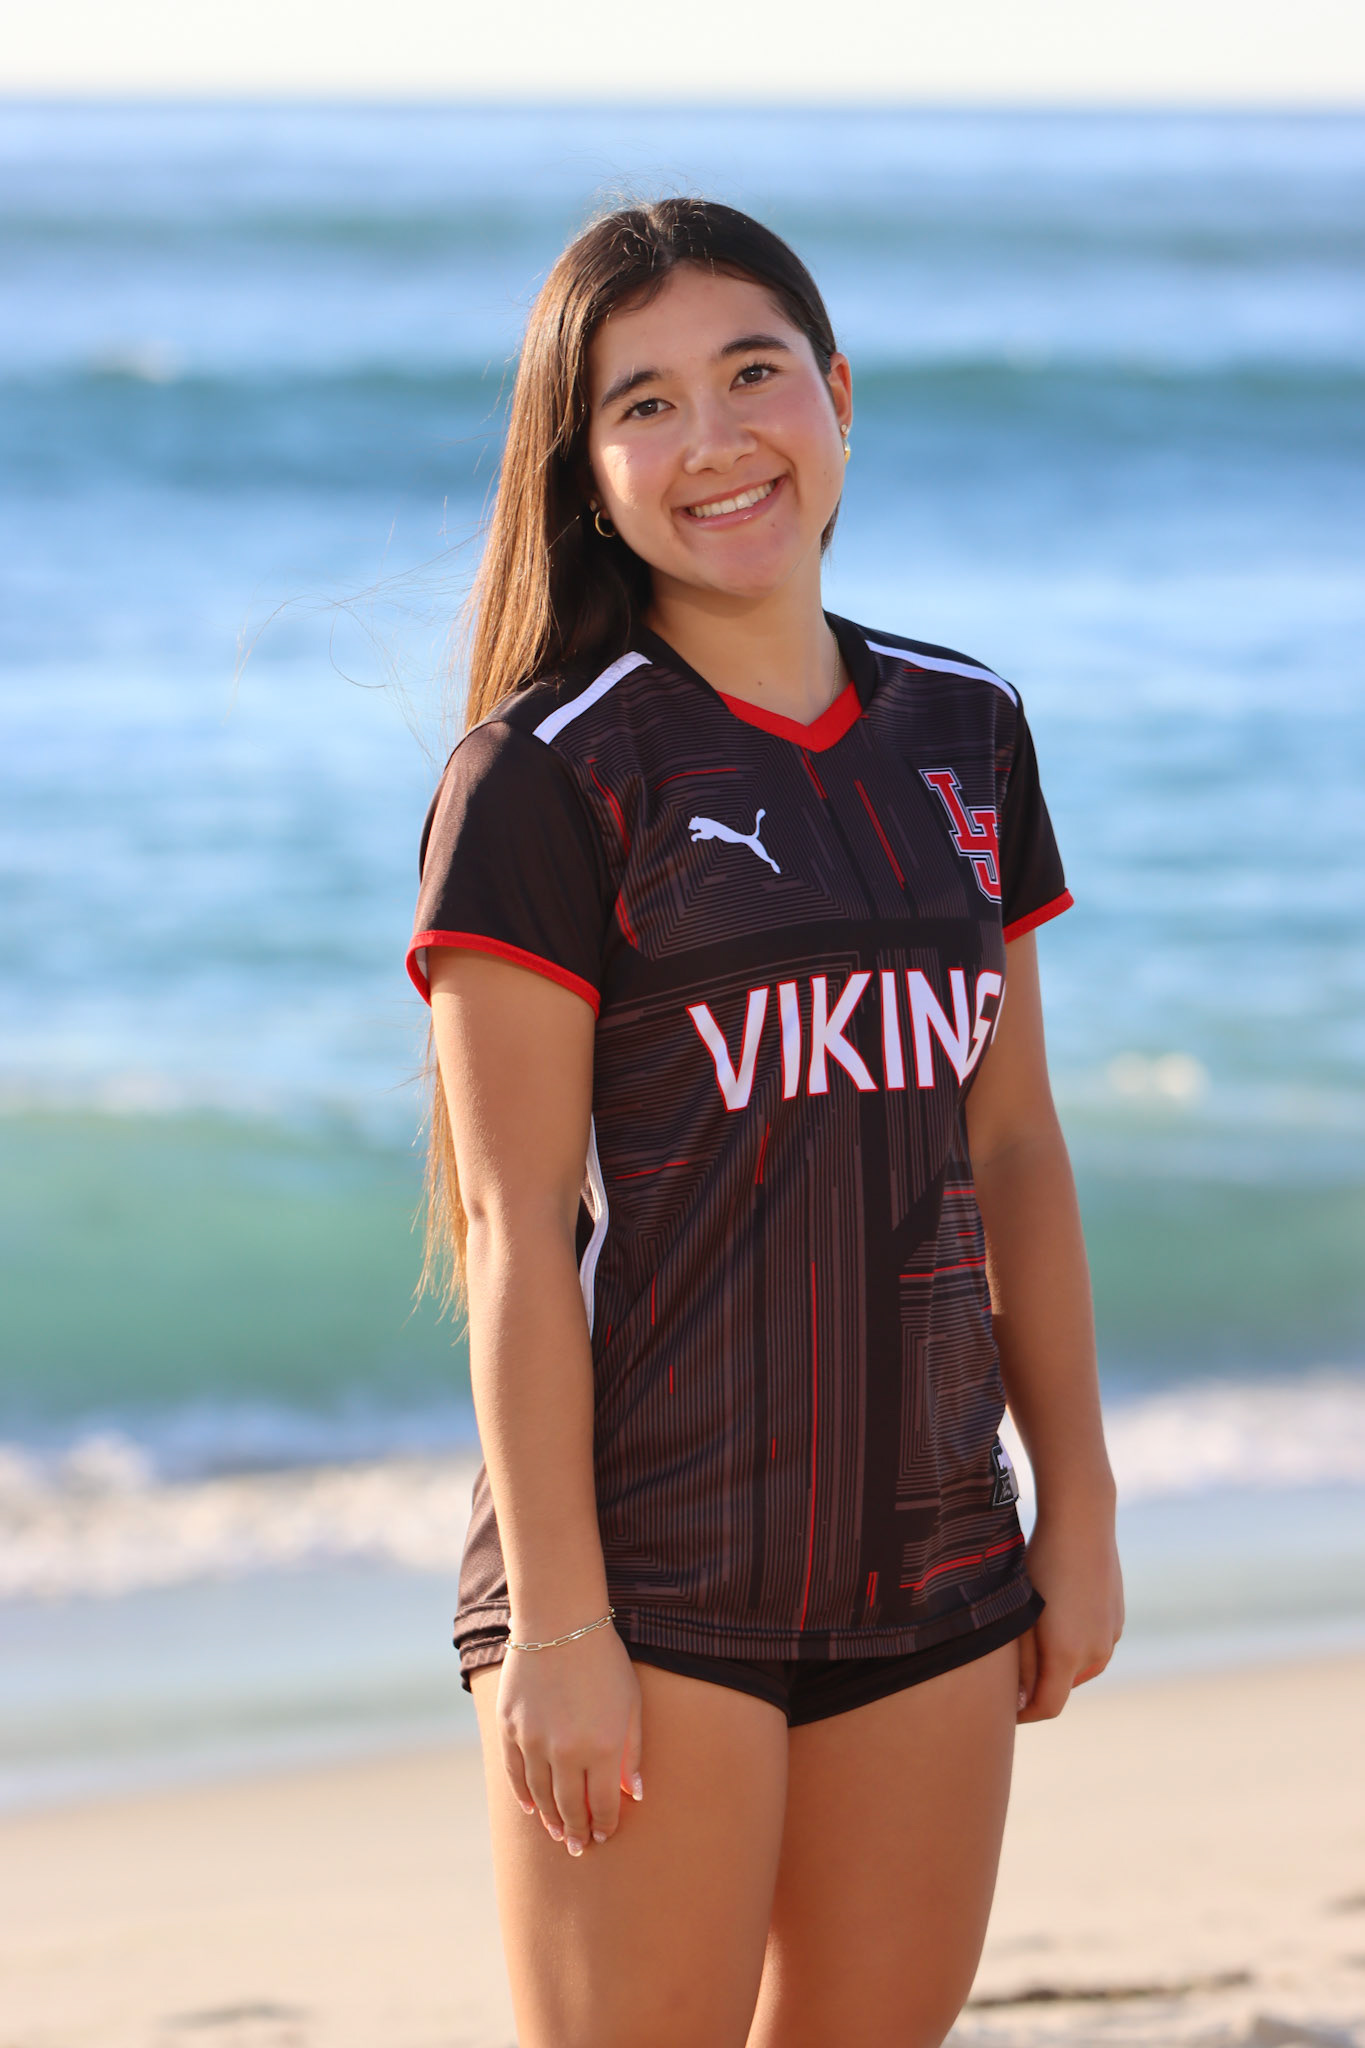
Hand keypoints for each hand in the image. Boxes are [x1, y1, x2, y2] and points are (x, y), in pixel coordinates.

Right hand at [496, 1622, 643, 1855]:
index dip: (604, 1824)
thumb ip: (632, 1752)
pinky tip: (530, 1807)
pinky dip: (522, 1794)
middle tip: (579, 1846)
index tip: (604, 1834)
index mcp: (601, 1748)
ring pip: (540, 1795)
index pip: (602, 1804)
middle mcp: (565, 1751)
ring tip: (558, 1833)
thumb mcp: (630, 1704)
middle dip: (576, 1831)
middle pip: (569, 1807)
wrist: (559, 1623)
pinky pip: (514, 1773)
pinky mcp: (509, 1727)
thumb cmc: (603, 1661)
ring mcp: (533, 1740)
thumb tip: (634, 1793)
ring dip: (549, 1818)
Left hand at [1016, 1495, 1123, 1722]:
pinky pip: (1094, 1646)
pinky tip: (1058, 1617)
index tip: (1005, 1709)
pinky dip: (1076, 1645)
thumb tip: (1021, 1696)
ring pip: (1081, 1668)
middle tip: (1011, 1672)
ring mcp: (1111, 1636)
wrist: (1081, 1522)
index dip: (1024, 1714)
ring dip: (1059, 1666)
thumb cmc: (1040, 1564)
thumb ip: (1022, 1661)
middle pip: (1063, 1688)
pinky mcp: (1118, 1619)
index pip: (1047, 1708)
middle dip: (1039, 1687)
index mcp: (1068, 1655)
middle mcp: (1096, 1652)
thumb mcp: (1021, 1613)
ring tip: (1034, 1639)